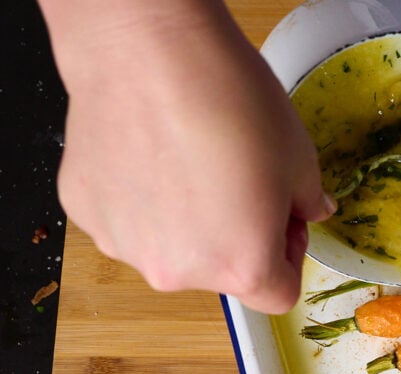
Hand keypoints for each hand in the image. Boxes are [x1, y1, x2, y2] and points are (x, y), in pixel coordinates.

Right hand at [40, 0, 331, 313]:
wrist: (148, 50)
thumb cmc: (229, 102)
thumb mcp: (300, 156)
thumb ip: (310, 200)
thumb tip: (311, 210)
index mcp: (241, 267)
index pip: (278, 293)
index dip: (290, 256)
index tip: (285, 220)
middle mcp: (178, 272)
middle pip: (221, 272)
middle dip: (238, 235)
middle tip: (239, 179)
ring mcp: (125, 246)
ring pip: (172, 248)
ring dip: (187, 220)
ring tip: (191, 160)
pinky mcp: (87, 213)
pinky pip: (129, 220)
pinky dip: (144, 199)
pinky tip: (151, 152)